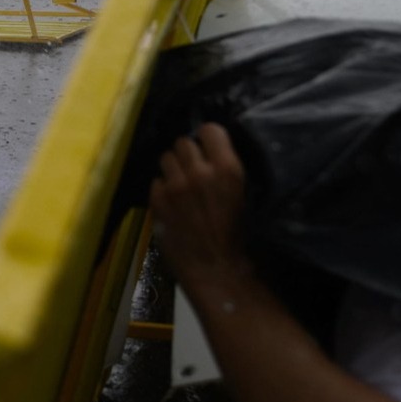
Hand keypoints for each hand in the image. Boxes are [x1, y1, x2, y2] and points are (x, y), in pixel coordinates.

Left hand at [150, 122, 252, 292]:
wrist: (220, 271)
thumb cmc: (241, 238)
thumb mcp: (245, 196)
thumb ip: (226, 171)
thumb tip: (213, 154)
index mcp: (227, 169)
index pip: (210, 129)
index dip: (208, 137)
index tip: (209, 147)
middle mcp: (198, 172)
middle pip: (183, 141)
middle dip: (188, 153)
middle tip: (194, 169)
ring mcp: (175, 186)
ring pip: (165, 158)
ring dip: (173, 168)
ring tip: (181, 184)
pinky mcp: (157, 202)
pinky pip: (155, 181)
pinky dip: (162, 189)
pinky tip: (172, 202)